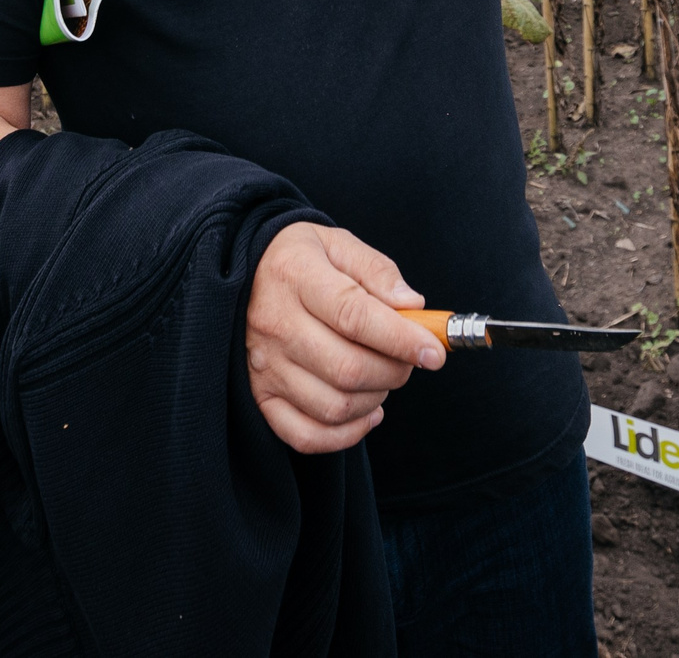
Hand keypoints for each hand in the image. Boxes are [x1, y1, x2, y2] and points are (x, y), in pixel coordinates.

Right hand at [244, 222, 445, 453]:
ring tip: (383, 377)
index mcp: (296, 277)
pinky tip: (367, 412)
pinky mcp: (260, 394)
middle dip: (395, 371)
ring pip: (334, 406)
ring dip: (375, 399)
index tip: (434, 350)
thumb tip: (413, 307)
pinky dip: (346, 435)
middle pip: (348, 368)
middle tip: (409, 359)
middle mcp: (275, 324)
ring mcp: (264, 365)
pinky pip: (306, 435)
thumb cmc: (300, 258)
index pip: (354, 317)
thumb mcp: (337, 243)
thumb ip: (378, 271)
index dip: (401, 339)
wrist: (244, 272)